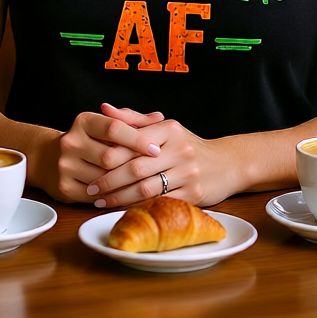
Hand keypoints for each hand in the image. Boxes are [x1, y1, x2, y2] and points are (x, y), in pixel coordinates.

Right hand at [50, 106, 164, 202]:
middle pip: (110, 156)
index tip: (156, 149)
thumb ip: (133, 120)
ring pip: (104, 178)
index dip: (138, 139)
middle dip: (133, 165)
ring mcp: (65, 165)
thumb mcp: (106, 125)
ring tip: (144, 184)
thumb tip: (158, 117)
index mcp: (83, 121)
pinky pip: (96, 197)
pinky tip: (128, 195)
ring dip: (125, 184)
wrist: (49, 158)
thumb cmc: (89, 140)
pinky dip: (114, 197)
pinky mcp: (64, 187)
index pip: (114, 128)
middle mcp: (71, 141)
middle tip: (154, 171)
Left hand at [84, 104, 238, 209]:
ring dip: (119, 198)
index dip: (108, 155)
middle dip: (109, 181)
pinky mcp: (194, 194)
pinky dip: (139, 208)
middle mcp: (180, 149)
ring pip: (145, 188)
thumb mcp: (164, 127)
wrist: (226, 164)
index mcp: (169, 129)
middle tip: (91, 189)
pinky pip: (159, 203)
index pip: (132, 141)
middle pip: (136, 167)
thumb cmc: (187, 146)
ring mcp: (189, 173)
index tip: (90, 164)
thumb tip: (103, 108)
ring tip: (101, 202)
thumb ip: (133, 119)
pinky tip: (124, 210)